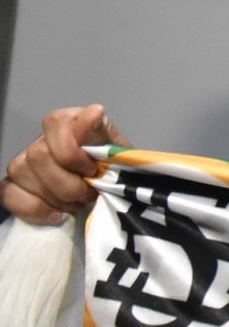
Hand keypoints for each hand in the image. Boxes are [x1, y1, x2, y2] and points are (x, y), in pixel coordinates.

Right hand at [1, 104, 129, 224]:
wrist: (113, 196)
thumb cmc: (117, 171)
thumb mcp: (119, 154)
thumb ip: (102, 135)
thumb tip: (94, 112)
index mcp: (71, 123)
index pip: (54, 123)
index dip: (71, 151)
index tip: (93, 169)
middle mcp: (44, 139)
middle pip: (38, 154)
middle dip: (68, 182)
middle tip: (89, 192)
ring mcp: (26, 162)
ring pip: (22, 173)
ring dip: (56, 197)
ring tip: (79, 203)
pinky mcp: (16, 185)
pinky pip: (8, 193)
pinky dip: (34, 209)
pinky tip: (57, 215)